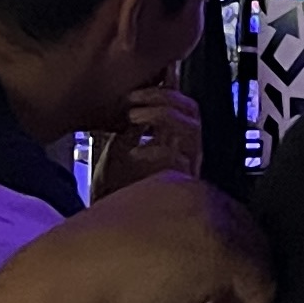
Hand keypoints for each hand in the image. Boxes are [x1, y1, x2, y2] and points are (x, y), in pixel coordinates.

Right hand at [0, 175, 274, 302]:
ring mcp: (214, 220)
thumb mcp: (128, 248)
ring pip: (257, 261)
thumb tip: (183, 273)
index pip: (221, 218)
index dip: (223, 259)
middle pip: (246, 236)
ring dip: (244, 302)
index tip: (211, 292)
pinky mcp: (224, 252)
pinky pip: (259, 286)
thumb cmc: (80, 274)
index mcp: (172, 185)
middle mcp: (198, 192)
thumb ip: (161, 247)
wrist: (64, 283)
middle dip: (238, 280)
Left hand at [91, 81, 201, 197]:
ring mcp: (184, 169)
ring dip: (161, 115)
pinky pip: (175, 159)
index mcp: (172, 142)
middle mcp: (185, 153)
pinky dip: (153, 150)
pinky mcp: (177, 185)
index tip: (148, 78)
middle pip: (193, 111)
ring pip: (191, 128)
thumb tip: (129, 102)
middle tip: (135, 98)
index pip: (182, 106)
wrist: (110, 225)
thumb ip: (130, 129)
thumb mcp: (118, 150)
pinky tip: (133, 152)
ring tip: (133, 116)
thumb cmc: (115, 193)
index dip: (170, 88)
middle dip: (164, 96)